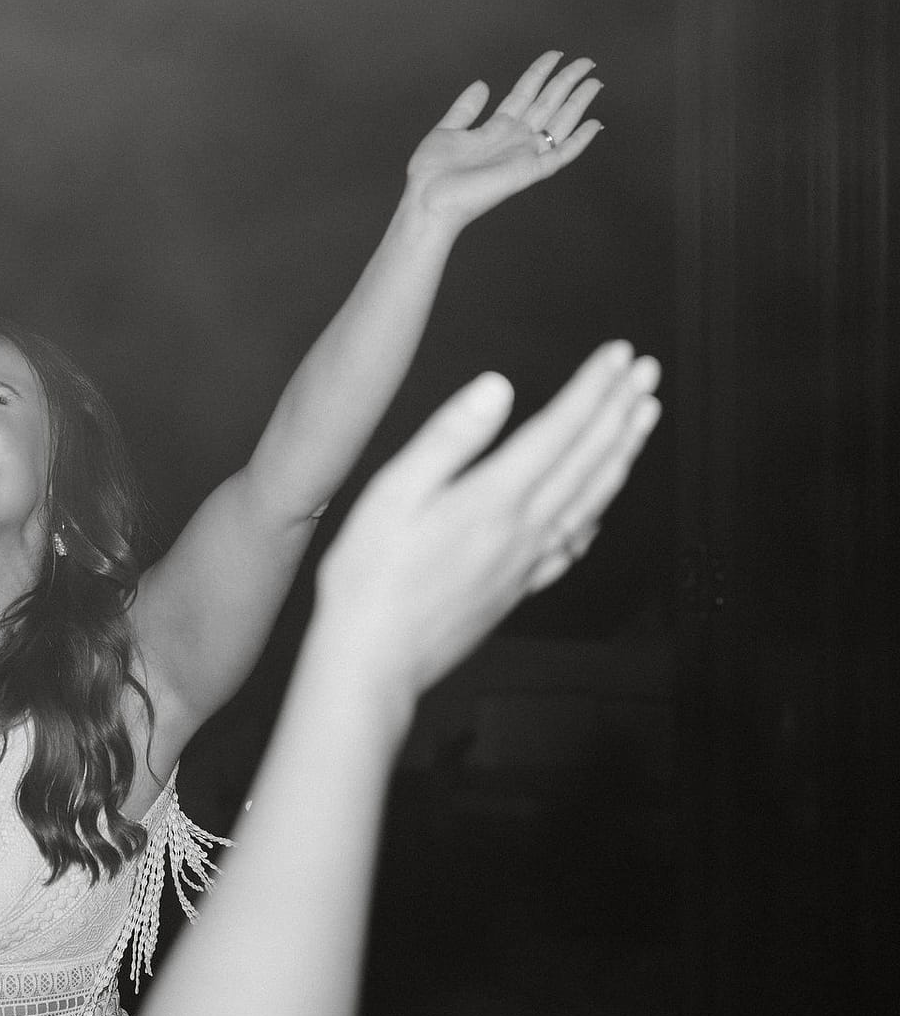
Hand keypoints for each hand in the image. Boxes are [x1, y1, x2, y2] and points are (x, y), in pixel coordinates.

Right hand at [312, 340, 659, 700]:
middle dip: (620, 409)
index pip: (560, 430)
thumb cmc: (369, 578)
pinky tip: (600, 509)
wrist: (374, 661)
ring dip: (622, 454)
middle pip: (587, 460)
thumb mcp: (392, 494)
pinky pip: (574, 546)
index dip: (593, 388)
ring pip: (593, 499)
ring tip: (642, 419)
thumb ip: (448, 438)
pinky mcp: (517, 590)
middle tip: (646, 372)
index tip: (619, 354)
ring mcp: (526, 563)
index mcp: (495, 498)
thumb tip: (497, 387)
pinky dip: (597, 516)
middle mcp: (523, 529)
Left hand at [403, 51, 603, 229]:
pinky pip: (561, 155)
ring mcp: (524, 155)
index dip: (540, 73)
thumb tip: (482, 84)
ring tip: (595, 82)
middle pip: (547, 104)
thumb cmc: (432, 173)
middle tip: (587, 62)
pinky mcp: (529, 173)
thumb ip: (465, 108)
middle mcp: (514, 140)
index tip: (556, 54)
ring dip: (578, 103)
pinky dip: (579, 141)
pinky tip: (594, 123)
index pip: (524, 94)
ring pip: (560, 123)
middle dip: (567, 81)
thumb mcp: (446, 130)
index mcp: (495, 128)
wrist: (429, 200)